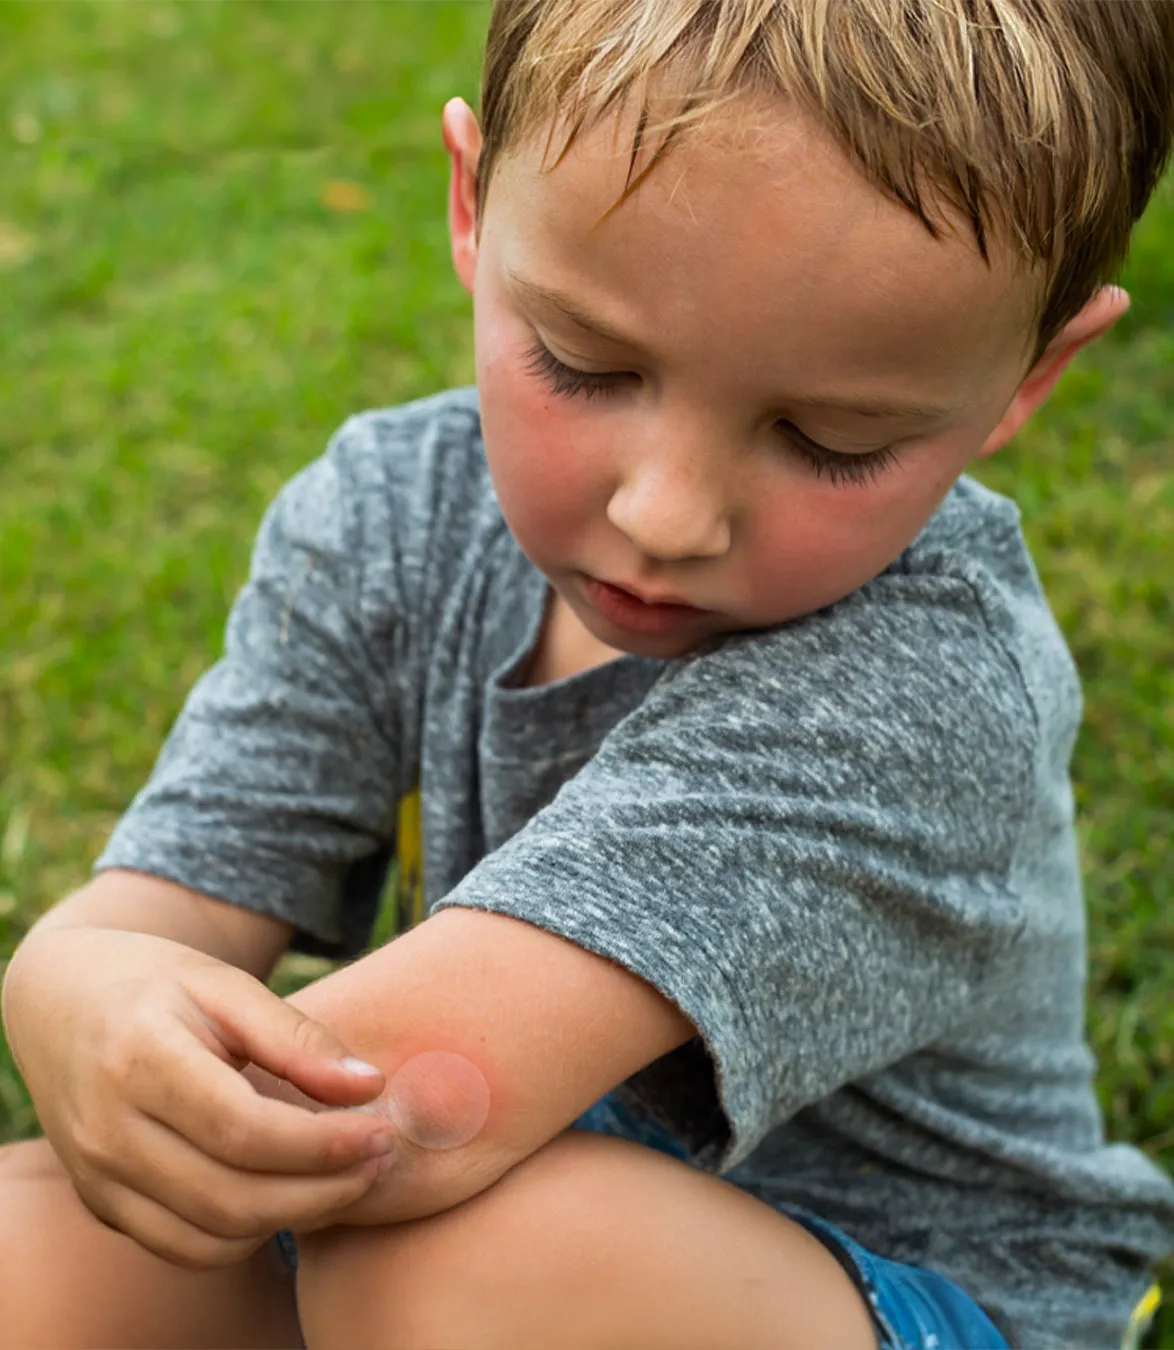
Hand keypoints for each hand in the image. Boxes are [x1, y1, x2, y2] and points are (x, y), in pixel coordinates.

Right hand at [1, 926, 396, 1268]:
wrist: (62, 1000)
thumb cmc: (156, 983)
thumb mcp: (226, 984)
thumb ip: (296, 1036)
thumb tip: (370, 1086)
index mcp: (138, 1059)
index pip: (241, 1129)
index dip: (321, 1144)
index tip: (381, 1132)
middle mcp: (108, 1130)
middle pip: (231, 1196)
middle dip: (323, 1190)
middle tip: (381, 1159)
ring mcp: (98, 1177)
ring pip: (210, 1236)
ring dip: (294, 1219)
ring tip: (350, 1179)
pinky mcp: (102, 1204)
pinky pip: (183, 1248)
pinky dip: (247, 1236)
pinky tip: (293, 1197)